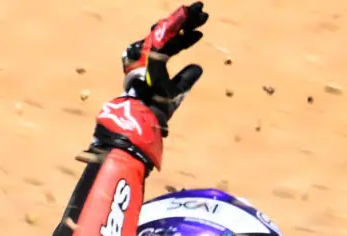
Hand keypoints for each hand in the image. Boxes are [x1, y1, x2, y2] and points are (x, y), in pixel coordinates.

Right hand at [122, 3, 208, 135]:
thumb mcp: (176, 91)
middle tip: (201, 9)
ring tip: (199, 8)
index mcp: (150, 61)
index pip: (171, 45)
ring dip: (184, 17)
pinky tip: (190, 14)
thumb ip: (185, 79)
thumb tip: (198, 67)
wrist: (146, 114)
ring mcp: (145, 50)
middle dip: (186, 20)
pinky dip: (177, 22)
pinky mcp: (148, 51)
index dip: (186, 38)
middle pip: (168, 31)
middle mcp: (145, 52)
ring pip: (167, 27)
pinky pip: (165, 32)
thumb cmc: (157, 107)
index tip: (200, 33)